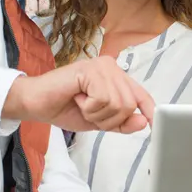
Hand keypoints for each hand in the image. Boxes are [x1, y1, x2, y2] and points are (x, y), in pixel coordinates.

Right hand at [2, 56, 153, 132]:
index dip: (148, 111)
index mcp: (116, 77)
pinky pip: (103, 99)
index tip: (155, 125)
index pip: (141, 95)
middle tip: (89, 111)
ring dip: (97, 114)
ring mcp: (102, 66)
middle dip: (109, 119)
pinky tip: (77, 97)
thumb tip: (143, 122)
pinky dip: (89, 107)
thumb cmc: (65, 108)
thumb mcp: (99, 121)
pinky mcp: (90, 69)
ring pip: (118, 104)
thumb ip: (121, 122)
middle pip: (130, 105)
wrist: (37, 104)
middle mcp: (112, 67)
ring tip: (82, 103)